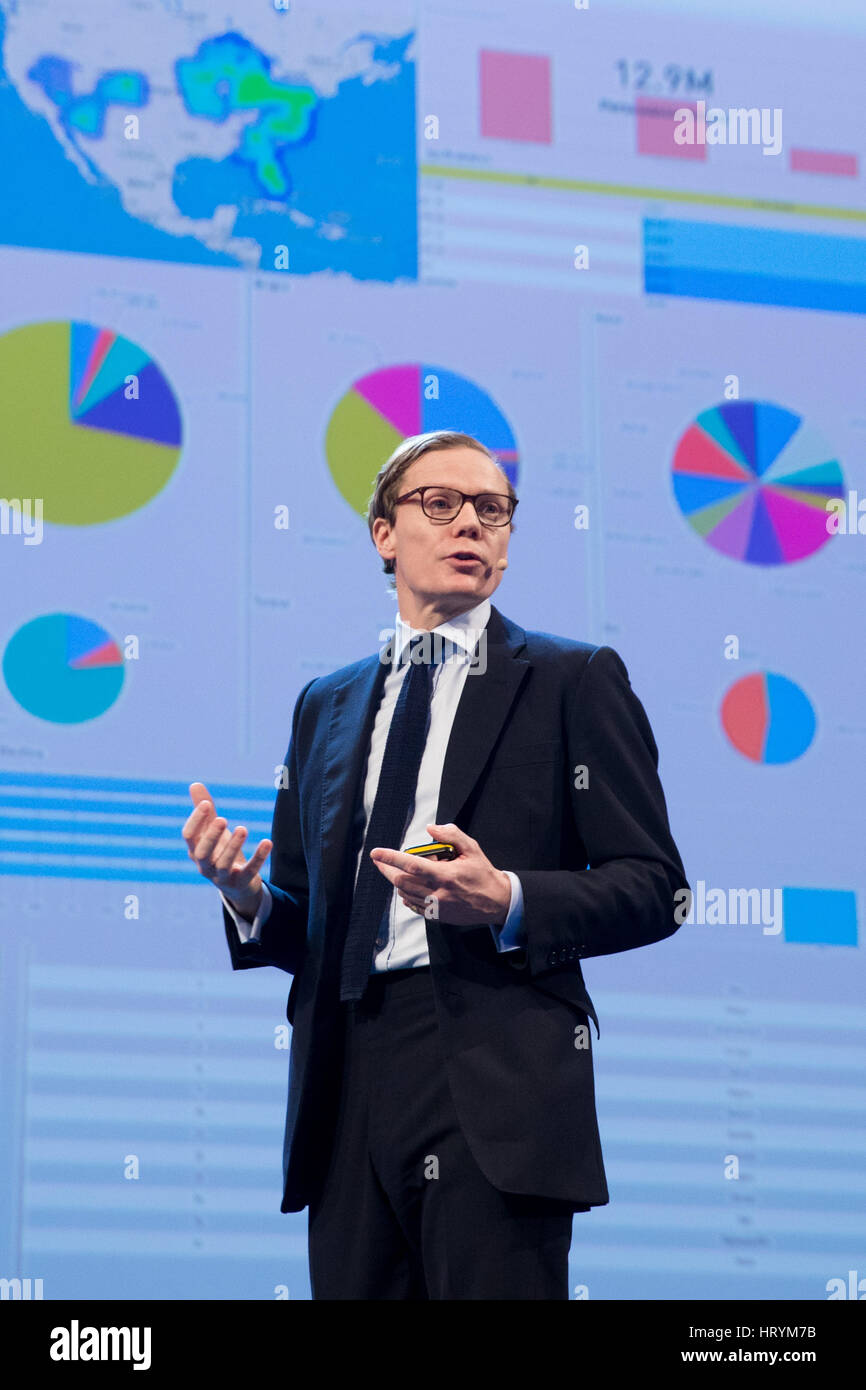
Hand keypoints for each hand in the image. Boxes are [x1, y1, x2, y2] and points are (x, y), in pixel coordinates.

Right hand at [182, 781, 271, 920]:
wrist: (236, 885)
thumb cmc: (220, 852)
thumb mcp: (213, 832)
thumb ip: (206, 812)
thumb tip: (194, 784)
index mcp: (195, 850)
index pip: (189, 836)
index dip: (196, 820)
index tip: (206, 803)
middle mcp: (205, 865)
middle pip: (202, 853)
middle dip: (211, 836)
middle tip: (222, 819)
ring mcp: (222, 877)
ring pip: (223, 864)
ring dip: (233, 846)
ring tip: (243, 828)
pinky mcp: (240, 883)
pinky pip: (249, 871)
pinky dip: (258, 857)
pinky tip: (267, 841)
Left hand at [369, 822, 510, 927]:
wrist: (497, 902)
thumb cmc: (483, 874)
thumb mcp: (472, 849)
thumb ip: (451, 835)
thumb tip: (430, 829)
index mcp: (445, 875)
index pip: (411, 865)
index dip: (390, 858)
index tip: (376, 853)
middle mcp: (438, 893)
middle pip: (402, 881)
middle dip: (386, 870)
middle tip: (379, 861)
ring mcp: (436, 907)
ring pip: (405, 893)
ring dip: (397, 881)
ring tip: (398, 871)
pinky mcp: (437, 916)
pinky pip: (413, 905)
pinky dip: (406, 895)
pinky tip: (409, 887)